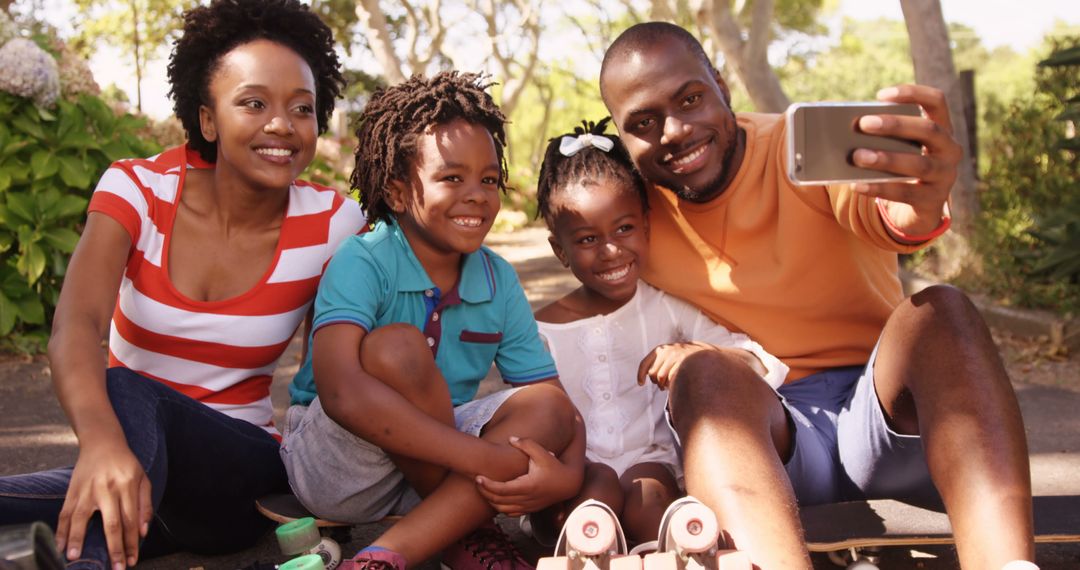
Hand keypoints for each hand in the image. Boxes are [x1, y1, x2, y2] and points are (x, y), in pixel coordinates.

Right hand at [56, 443, 151, 567]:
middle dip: (114, 549)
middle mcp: (107, 489)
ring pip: (81, 519)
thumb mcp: (143, 479)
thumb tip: (143, 532)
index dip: (131, 543)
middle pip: (111, 523)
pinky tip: (58, 546)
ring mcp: (87, 490)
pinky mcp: (72, 491)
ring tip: (75, 558)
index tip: (132, 561)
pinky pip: (64, 513)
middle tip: (116, 567)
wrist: (102, 442)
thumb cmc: (126, 464)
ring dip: (78, 540)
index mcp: (127, 486)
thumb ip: (145, 505)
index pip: (131, 521)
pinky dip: (60, 531)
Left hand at [475, 437, 581, 516]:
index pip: (501, 490)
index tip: (478, 477)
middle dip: (484, 492)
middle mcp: (526, 499)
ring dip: (490, 501)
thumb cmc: (554, 466)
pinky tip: (496, 497)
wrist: (568, 484)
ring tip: (483, 488)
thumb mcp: (542, 452)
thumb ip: (526, 444)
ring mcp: (527, 506)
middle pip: (498, 500)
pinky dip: (500, 507)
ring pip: (502, 509)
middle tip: (476, 481)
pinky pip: (510, 512)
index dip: (487, 485)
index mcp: (527, 486)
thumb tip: (511, 438)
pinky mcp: (529, 510)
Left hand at [636, 341, 718, 389]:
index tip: (641, 384)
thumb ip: (658, 363)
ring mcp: (675, 357)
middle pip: (653, 374)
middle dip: (656, 382)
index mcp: (660, 350)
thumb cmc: (682, 358)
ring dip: (663, 385)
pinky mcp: (682, 363)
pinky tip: (674, 384)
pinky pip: (671, 379)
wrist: (703, 352)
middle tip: (661, 385)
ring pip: (661, 378)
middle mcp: (666, 352)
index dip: (641, 374)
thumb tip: (644, 377)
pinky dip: (671, 384)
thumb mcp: (669, 355)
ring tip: (667, 386)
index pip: (645, 363)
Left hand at [852, 84, 961, 236]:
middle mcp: (949, 149)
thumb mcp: (897, 147)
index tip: (881, 95)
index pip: (936, 101)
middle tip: (864, 124)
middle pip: (928, 130)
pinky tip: (858, 185)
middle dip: (896, 125)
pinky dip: (880, 188)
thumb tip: (846, 129)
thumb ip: (882, 136)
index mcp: (941, 128)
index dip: (913, 94)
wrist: (916, 207)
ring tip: (857, 156)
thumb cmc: (901, 167)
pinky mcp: (933, 201)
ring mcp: (945, 176)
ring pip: (919, 164)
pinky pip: (906, 193)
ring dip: (887, 159)